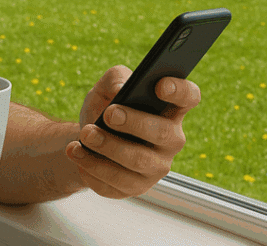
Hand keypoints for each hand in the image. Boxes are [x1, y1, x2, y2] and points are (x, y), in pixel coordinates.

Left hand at [66, 67, 200, 198]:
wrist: (87, 138)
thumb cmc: (106, 107)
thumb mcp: (106, 86)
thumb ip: (115, 78)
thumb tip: (121, 88)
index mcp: (170, 108)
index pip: (189, 97)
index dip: (179, 90)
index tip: (159, 85)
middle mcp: (170, 140)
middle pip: (162, 134)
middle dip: (134, 123)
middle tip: (109, 114)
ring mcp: (156, 167)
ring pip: (138, 161)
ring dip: (108, 146)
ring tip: (85, 134)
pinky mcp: (135, 188)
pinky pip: (117, 183)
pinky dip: (93, 167)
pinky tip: (77, 153)